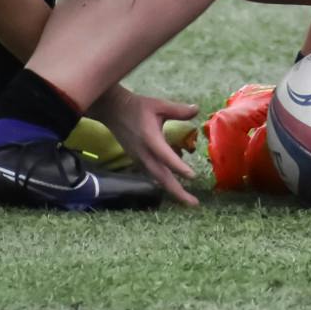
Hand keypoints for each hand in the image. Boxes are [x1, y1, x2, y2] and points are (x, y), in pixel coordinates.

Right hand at [92, 84, 201, 206]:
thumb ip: (178, 110)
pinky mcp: (138, 160)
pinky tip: (176, 184)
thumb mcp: (159, 105)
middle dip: (178, 192)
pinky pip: (153, 174)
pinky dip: (165, 181)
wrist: (113, 111)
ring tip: (188, 199)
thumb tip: (197, 109)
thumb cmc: (138, 107)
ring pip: (157, 178)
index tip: (193, 177)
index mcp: (150, 139)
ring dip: (172, 189)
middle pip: (161, 177)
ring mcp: (139, 158)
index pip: (165, 156)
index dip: (179, 167)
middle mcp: (144, 153)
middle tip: (194, 203)